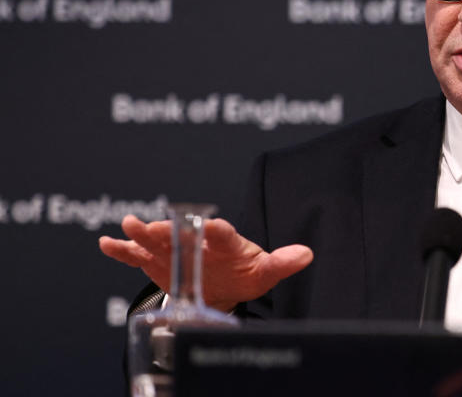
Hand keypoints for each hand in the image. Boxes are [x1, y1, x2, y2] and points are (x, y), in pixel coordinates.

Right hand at [99, 214, 313, 312]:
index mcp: (227, 243)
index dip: (217, 230)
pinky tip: (106, 243)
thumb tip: (307, 254)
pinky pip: (137, 255)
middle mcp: (199, 242)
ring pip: (158, 240)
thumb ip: (283, 263)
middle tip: (157, 223)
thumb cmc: (246, 273)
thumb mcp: (266, 271)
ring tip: (130, 224)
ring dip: (144, 233)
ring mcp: (176, 250)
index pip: (224, 235)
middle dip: (171, 230)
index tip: (211, 224)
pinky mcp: (158, 262)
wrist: (225, 283)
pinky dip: (122, 250)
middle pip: (184, 234)